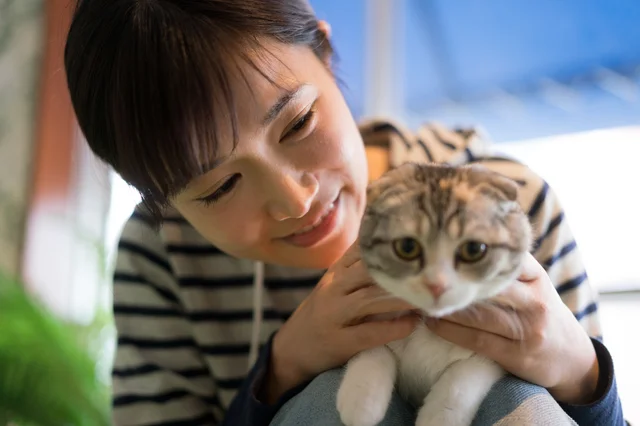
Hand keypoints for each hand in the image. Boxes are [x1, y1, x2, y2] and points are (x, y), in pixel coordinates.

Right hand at [262, 242, 418, 403]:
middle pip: (366, 270)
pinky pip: (369, 333)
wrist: (291, 350)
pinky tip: (412, 324)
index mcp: (335, 273)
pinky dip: (393, 328)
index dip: (388, 243)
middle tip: (431, 269)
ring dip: (401, 297)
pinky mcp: (338, 341)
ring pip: (369, 299)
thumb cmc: (322, 314)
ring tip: (428, 295)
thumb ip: (357, 267)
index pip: (361, 249)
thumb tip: (392, 246)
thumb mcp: (334, 285)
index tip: (418, 238)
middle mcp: (333, 289)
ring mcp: (334, 315)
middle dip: (399, 269)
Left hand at [424, 252, 598, 403]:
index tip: (443, 248)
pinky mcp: (516, 354)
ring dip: (447, 308)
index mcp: (537, 277)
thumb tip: (461, 245)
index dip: (472, 253)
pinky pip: (476, 339)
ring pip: (479, 314)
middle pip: (489, 286)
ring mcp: (527, 329)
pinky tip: (432, 323)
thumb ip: (507, 267)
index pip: (506, 256)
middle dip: (455, 282)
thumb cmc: (540, 312)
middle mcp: (535, 300)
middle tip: (426, 278)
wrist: (573, 358)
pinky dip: (450, 331)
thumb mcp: (534, 284)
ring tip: (422, 300)